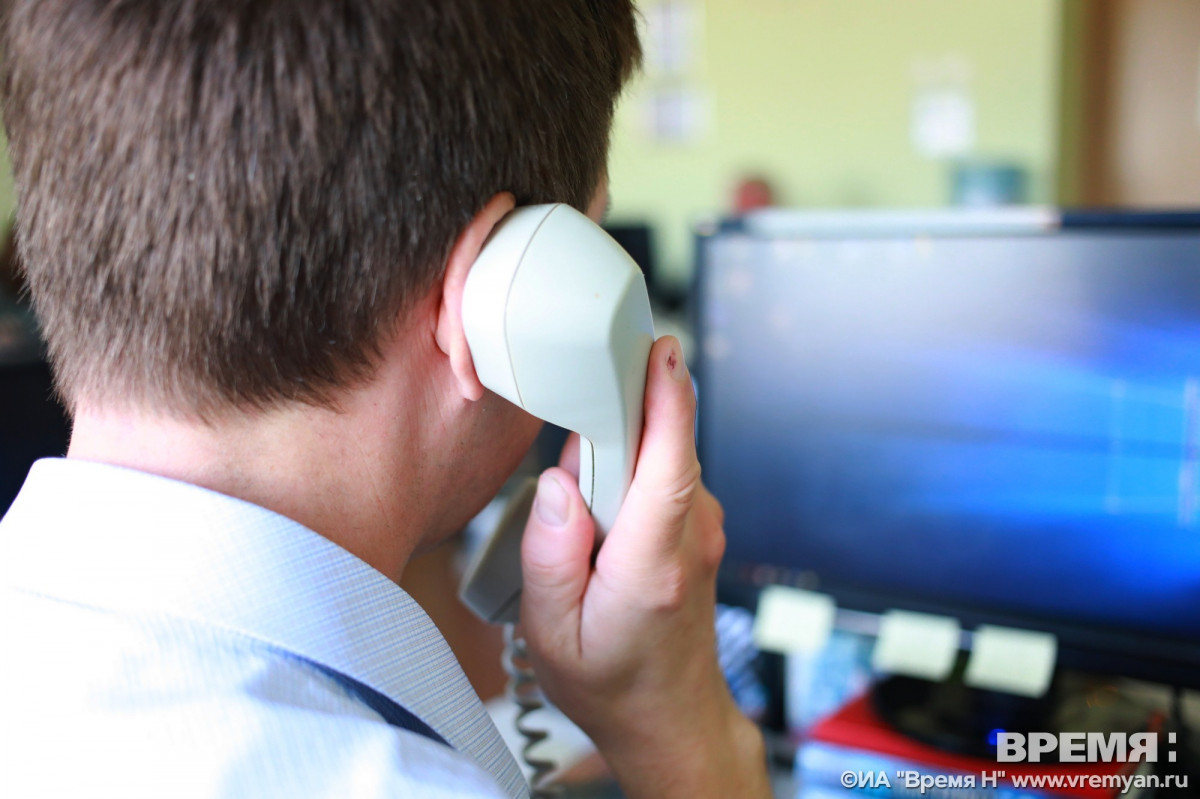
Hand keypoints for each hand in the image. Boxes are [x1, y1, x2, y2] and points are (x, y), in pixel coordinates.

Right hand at [519, 336, 769, 798]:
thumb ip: (550, 554)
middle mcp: (689, 539)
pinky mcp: (698, 524)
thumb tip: (557, 484)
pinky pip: (661, 474)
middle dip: (612, 429)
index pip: (669, 465)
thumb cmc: (610, 680)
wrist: (669, 715)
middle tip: (574, 476)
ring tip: (586, 528)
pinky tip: (605, 520)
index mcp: (651, 565)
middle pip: (658, 447)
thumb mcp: (551, 633)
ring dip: (615, 461)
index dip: (666, 401)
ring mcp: (702, 528)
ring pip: (656, 458)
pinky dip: (629, 476)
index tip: (660, 351)